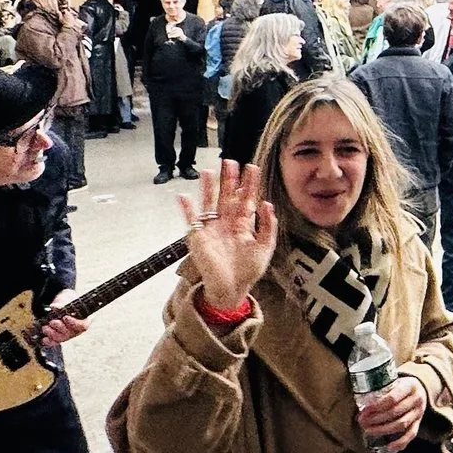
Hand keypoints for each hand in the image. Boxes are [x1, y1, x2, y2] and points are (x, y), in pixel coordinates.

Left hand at [38, 288, 85, 345]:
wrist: (62, 303)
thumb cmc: (68, 301)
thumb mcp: (67, 299)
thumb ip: (62, 304)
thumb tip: (54, 307)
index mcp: (84, 320)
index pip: (82, 326)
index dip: (74, 323)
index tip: (65, 317)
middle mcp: (77, 330)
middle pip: (70, 333)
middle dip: (60, 327)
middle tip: (52, 321)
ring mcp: (68, 335)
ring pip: (62, 338)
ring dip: (52, 334)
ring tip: (45, 327)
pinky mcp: (60, 338)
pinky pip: (55, 342)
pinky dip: (49, 341)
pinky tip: (44, 339)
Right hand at [182, 162, 275, 311]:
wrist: (231, 290)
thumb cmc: (248, 270)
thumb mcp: (265, 248)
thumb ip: (268, 227)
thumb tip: (268, 204)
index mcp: (242, 225)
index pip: (245, 200)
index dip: (248, 185)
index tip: (252, 168)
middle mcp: (226, 223)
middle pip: (227, 197)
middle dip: (229, 180)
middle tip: (230, 161)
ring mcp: (211, 229)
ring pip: (209, 204)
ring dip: (208, 188)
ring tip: (209, 171)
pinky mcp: (198, 238)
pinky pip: (191, 221)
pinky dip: (186, 210)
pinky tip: (183, 197)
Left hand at [359, 374, 428, 452]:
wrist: (419, 389)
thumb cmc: (400, 386)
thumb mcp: (394, 381)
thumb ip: (382, 388)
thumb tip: (360, 399)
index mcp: (410, 386)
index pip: (392, 398)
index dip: (377, 406)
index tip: (364, 410)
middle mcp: (417, 399)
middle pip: (395, 412)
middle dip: (376, 418)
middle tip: (362, 421)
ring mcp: (419, 413)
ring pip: (401, 424)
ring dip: (383, 429)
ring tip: (368, 430)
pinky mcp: (418, 423)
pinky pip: (410, 435)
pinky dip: (399, 443)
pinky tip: (387, 447)